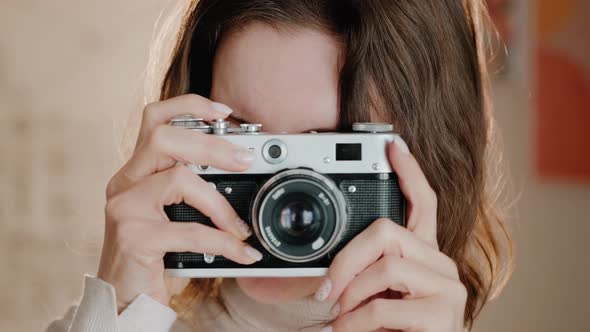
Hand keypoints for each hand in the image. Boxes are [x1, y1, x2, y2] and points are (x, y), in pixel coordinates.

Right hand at [98, 94, 263, 311]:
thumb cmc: (154, 254)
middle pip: (163, 136)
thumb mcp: (171, 213)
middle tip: (246, 159)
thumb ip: (191, 188)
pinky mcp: (133, 236)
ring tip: (240, 225)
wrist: (126, 299)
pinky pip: (190, 230)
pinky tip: (241, 252)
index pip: (154, 118)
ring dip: (219, 202)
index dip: (188, 106)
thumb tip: (240, 167)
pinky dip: (222, 241)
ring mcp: (124, 208)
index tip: (224, 112)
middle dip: (212, 144)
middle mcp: (124, 183)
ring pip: (177, 178)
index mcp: (136, 172)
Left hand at [315, 136, 466, 331]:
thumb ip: (362, 271)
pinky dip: (354, 322)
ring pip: (386, 266)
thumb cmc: (389, 329)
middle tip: (326, 289)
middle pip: (388, 232)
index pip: (423, 202)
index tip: (393, 144)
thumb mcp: (371, 293)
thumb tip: (325, 266)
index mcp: (423, 255)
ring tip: (339, 316)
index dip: (409, 172)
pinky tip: (347, 330)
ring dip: (350, 295)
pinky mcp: (444, 315)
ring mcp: (448, 288)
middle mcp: (441, 264)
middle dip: (347, 259)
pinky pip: (382, 306)